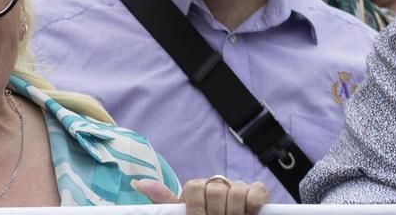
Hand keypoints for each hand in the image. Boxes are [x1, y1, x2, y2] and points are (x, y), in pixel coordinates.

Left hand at [136, 175, 268, 214]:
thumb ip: (165, 202)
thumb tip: (138, 183)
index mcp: (197, 189)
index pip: (194, 188)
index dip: (197, 207)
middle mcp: (217, 184)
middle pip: (214, 190)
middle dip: (216, 213)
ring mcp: (238, 188)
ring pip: (235, 191)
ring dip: (234, 212)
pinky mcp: (257, 193)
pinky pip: (257, 191)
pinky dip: (254, 202)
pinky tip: (251, 212)